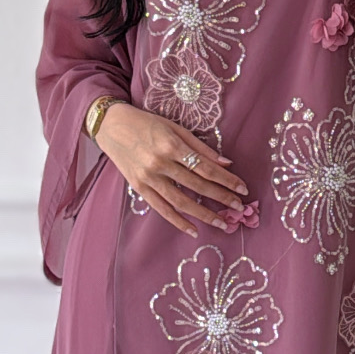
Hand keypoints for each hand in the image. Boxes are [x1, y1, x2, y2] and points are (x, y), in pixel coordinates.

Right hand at [94, 103, 248, 236]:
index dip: (227, 180)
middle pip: (197, 185)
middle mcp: (160, 163)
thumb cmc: (146, 123)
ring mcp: (148, 178)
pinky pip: (161, 209)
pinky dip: (178, 221)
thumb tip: (227, 163)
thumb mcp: (175, 128)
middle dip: (221, 198)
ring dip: (204, 215)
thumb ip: (200, 147)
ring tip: (222, 224)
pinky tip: (194, 230)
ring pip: (181, 202)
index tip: (243, 189)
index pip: (206, 167)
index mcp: (172, 145)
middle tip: (240, 208)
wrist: (111, 125)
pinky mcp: (138, 187)